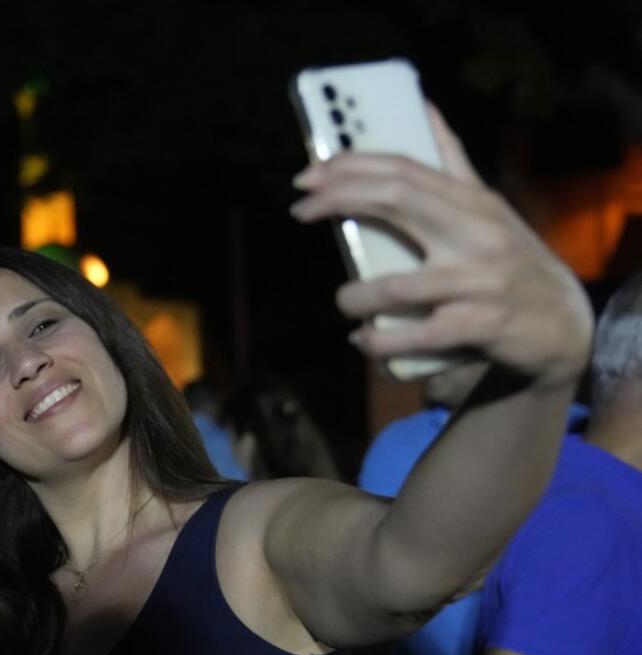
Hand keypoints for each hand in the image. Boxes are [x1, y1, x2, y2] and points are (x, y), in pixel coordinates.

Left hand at [290, 105, 592, 390]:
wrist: (564, 324)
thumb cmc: (511, 260)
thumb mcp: (487, 207)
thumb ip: (452, 162)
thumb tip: (423, 106)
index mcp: (472, 202)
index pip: (405, 169)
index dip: (352, 167)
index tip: (308, 174)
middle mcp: (477, 232)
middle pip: (398, 199)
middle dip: (339, 198)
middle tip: (298, 210)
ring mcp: (480, 280)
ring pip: (397, 285)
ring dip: (356, 296)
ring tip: (345, 301)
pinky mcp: (482, 325)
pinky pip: (416, 334)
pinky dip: (379, 340)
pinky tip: (362, 340)